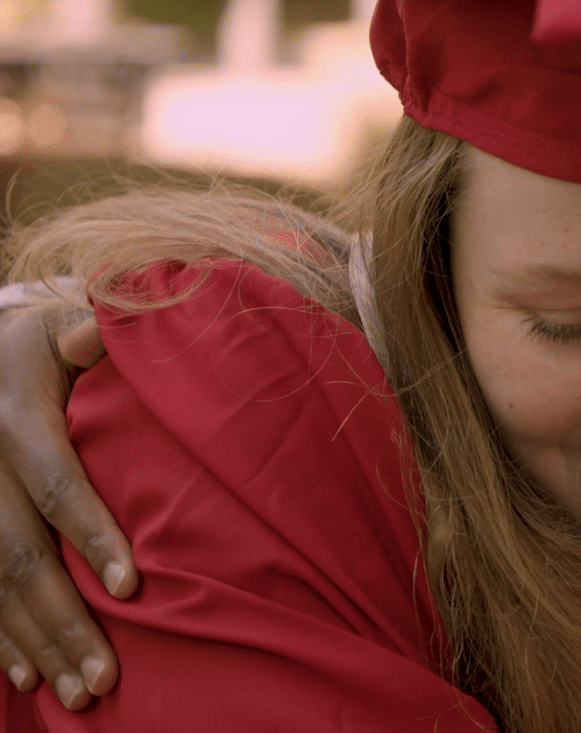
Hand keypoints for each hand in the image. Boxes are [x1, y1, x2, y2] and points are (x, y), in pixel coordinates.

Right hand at [0, 304, 131, 708]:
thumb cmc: (44, 344)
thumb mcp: (62, 325)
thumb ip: (91, 333)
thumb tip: (108, 329)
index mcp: (14, 416)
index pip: (56, 484)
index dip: (91, 535)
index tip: (130, 586)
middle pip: (20, 552)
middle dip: (62, 616)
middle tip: (107, 672)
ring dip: (35, 641)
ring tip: (80, 690)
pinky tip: (25, 676)